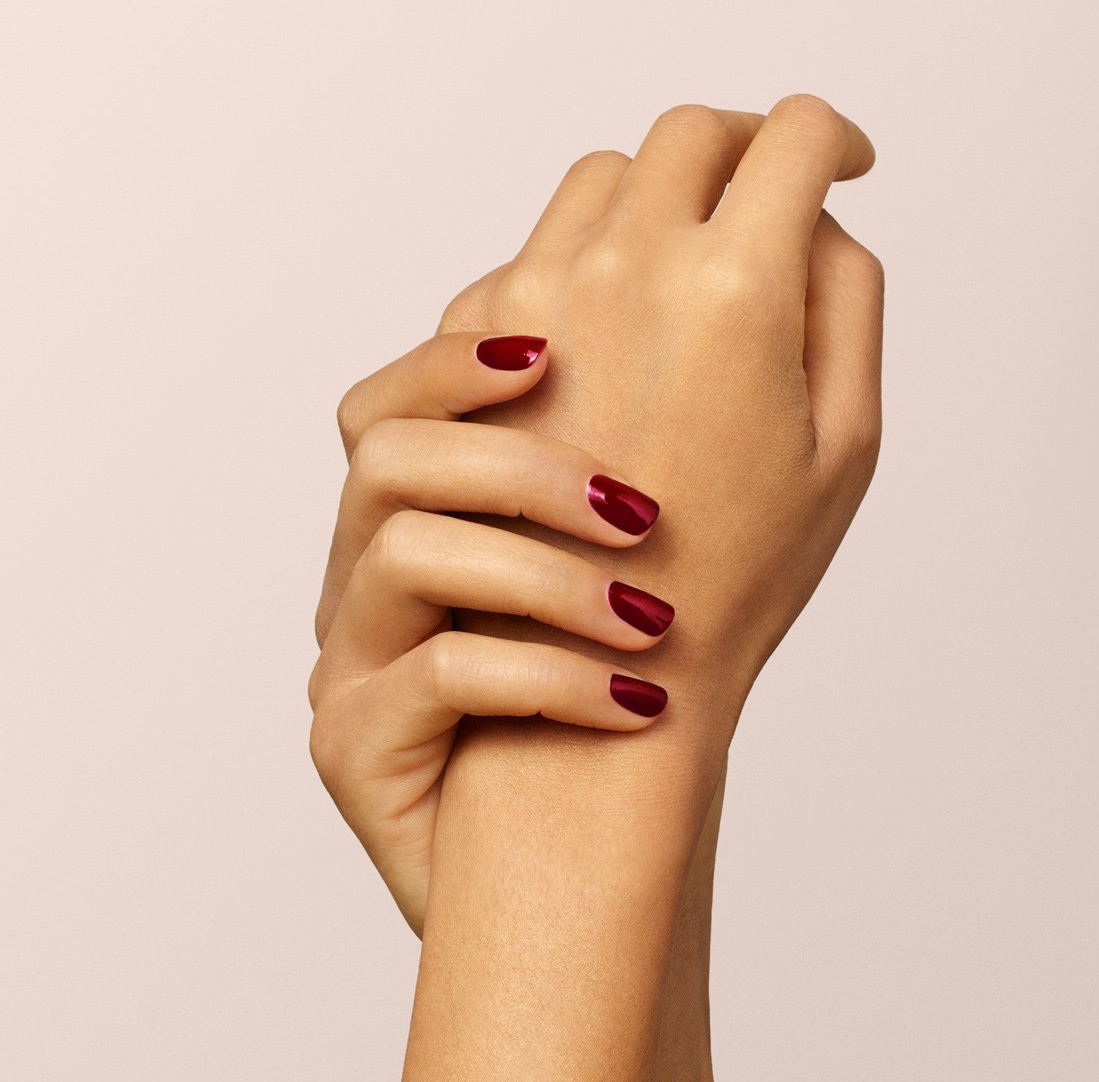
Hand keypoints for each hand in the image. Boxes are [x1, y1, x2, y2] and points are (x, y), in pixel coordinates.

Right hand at [307, 331, 675, 935]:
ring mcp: (349, 660)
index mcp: (414, 519)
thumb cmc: (607, 686)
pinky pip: (436, 678)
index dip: (455, 363)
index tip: (553, 352)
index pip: (394, 402)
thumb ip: (604, 466)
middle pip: (386, 456)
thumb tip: (658, 346)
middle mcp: (361, 575)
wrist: (581, 844)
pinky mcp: (355, 747)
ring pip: (403, 554)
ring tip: (651, 621)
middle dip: (520, 468)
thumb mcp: (608, 571)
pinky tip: (637, 703)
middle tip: (637, 516)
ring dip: (544, 579)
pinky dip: (551, 677)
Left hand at [436, 95, 882, 746]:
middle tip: (765, 194)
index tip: (839, 161)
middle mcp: (623, 267)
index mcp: (735, 290)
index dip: (830, 136)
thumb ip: (846, 299)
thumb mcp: (842, 441)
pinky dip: (582, 261)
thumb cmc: (741, 571)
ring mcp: (532, 297)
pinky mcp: (468, 338)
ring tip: (686, 267)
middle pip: (686, 137)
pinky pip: (532, 250)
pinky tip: (612, 329)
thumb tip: (816, 219)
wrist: (598, 660)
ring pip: (600, 181)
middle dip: (740, 149)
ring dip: (655, 200)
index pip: (790, 138)